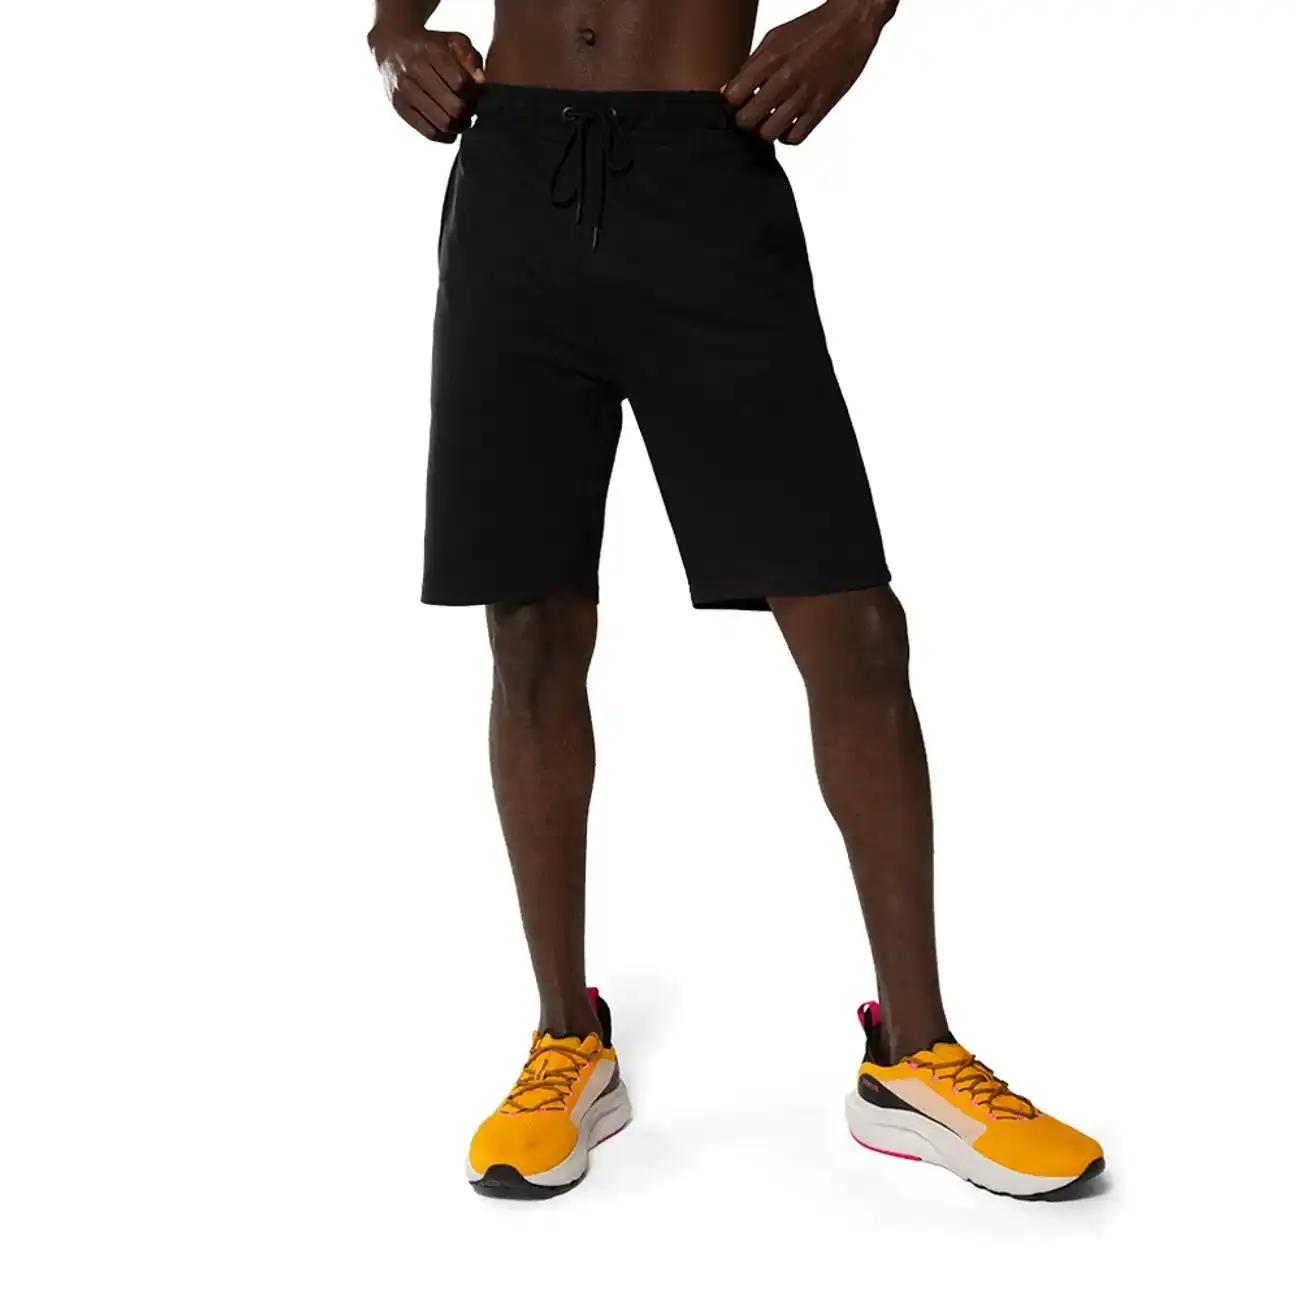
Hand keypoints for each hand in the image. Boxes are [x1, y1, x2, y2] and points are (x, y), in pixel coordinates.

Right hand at [369, 25, 484, 141]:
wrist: (392, 47)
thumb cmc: (432, 47)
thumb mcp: (453, 41)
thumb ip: (470, 58)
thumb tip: (482, 82)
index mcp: (430, 51)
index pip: (461, 83)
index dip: (475, 93)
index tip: (476, 93)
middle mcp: (414, 70)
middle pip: (454, 106)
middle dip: (469, 111)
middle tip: (472, 108)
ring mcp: (404, 91)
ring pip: (443, 123)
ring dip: (460, 125)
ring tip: (463, 118)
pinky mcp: (400, 108)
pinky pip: (430, 133)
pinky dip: (446, 135)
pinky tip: (451, 126)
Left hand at [723, 0, 898, 144]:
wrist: (851, 25)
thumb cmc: (813, 29)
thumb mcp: (775, 38)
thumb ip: (752, 65)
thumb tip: (731, 90)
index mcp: (771, 58)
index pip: (734, 96)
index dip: (729, 104)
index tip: (733, 104)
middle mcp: (786, 78)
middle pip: (747, 120)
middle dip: (743, 120)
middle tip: (748, 115)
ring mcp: (805, 96)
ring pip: (769, 133)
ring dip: (764, 130)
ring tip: (767, 120)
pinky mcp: (821, 108)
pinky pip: (795, 138)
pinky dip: (786, 136)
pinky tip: (786, 125)